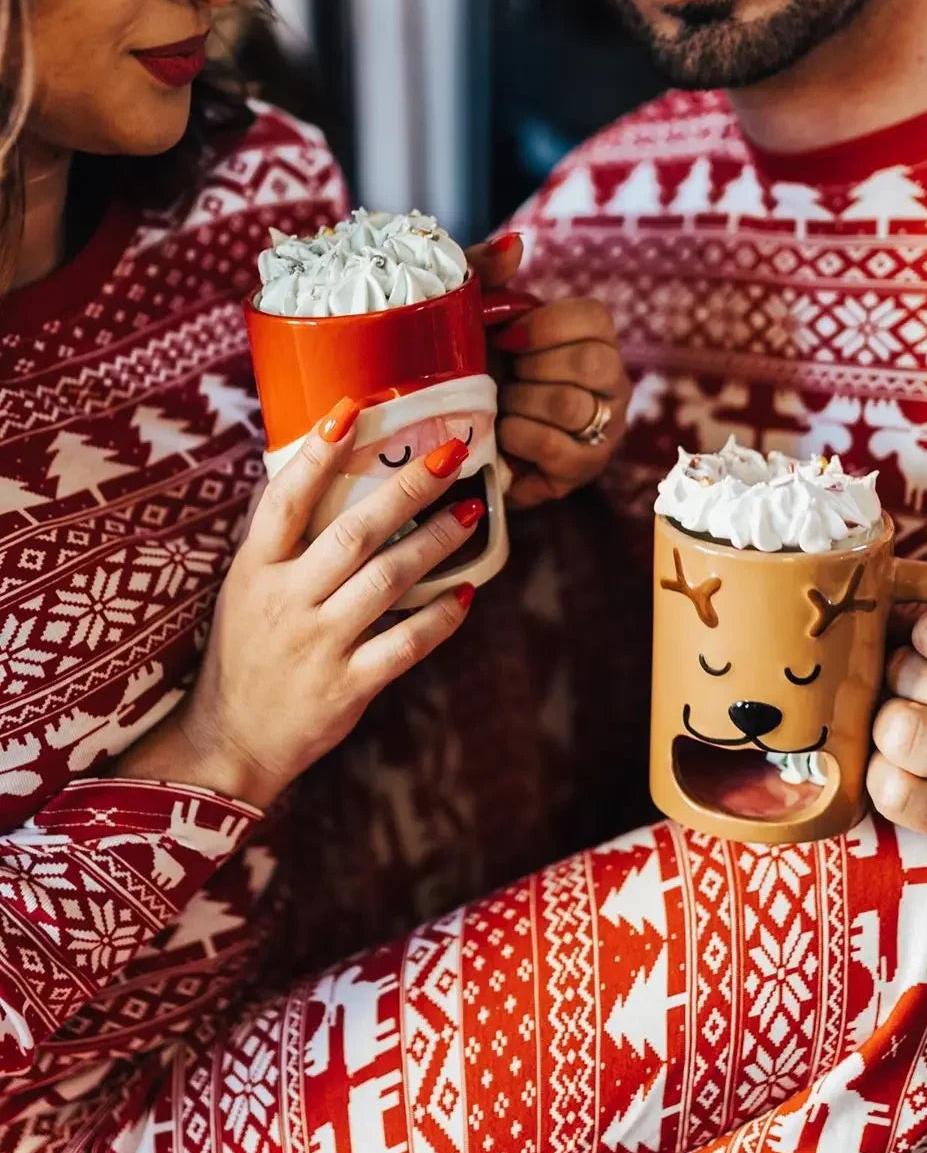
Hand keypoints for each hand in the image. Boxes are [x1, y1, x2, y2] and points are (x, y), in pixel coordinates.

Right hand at [118, 405, 481, 807]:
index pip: (285, 500)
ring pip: (388, 581)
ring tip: (471, 513)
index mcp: (255, 570)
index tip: (352, 410)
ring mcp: (318, 644)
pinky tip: (465, 594)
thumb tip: (328, 481)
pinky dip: (439, 619)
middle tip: (452, 456)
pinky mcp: (347, 686)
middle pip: (354, 532)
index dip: (317, 454)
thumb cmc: (244, 655)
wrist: (230, 741)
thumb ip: (283, 545)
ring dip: (435, 542)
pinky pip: (404, 645)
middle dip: (407, 489)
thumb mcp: (245, 591)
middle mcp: (286, 601)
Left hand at [467, 234, 629, 508]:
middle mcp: (611, 383)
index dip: (545, 327)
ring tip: (500, 409)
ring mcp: (604, 429)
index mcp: (592, 339)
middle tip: (504, 379)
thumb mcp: (467, 315)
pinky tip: (503, 436)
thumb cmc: (469, 369)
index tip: (506, 338)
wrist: (451, 438)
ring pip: (573, 407)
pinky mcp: (583, 470)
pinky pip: (560, 449)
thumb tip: (516, 243)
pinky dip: (521, 438)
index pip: (594, 319)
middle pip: (591, 363)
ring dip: (521, 405)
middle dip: (532, 370)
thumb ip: (484, 273)